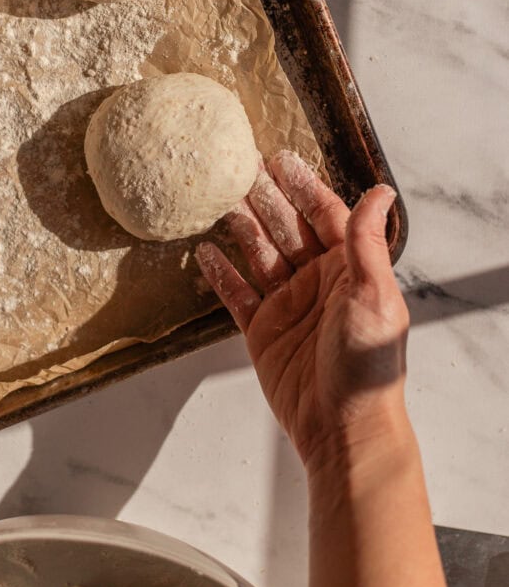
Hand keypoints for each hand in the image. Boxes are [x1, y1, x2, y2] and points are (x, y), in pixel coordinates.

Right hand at [196, 151, 409, 471]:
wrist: (341, 427)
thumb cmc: (367, 365)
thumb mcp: (373, 294)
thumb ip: (367, 241)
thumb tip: (381, 191)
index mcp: (348, 269)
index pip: (324, 215)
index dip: (302, 187)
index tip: (280, 159)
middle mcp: (317, 282)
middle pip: (287, 229)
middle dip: (266, 198)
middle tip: (240, 168)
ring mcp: (288, 305)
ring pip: (260, 255)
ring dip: (242, 227)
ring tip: (218, 199)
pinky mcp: (262, 331)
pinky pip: (238, 294)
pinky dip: (221, 273)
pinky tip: (205, 251)